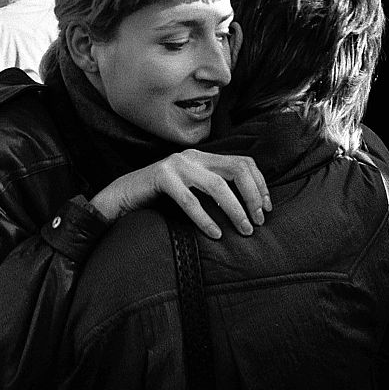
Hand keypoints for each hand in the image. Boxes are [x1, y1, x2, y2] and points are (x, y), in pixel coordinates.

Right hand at [90, 149, 271, 238]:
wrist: (121, 196)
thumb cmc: (160, 198)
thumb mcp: (191, 188)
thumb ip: (213, 189)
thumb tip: (248, 208)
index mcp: (203, 156)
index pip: (244, 162)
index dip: (260, 185)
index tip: (266, 209)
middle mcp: (193, 156)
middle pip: (237, 169)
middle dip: (253, 196)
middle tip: (258, 220)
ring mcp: (176, 164)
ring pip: (217, 186)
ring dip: (235, 210)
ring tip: (244, 229)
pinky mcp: (161, 177)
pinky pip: (190, 200)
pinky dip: (205, 219)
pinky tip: (214, 233)